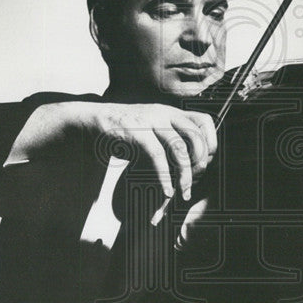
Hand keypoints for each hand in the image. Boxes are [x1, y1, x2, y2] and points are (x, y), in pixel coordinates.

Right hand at [9, 100, 216, 203]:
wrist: (92, 121)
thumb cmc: (123, 130)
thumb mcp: (150, 128)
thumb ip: (168, 137)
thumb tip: (190, 160)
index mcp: (170, 111)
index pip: (204, 120)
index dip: (211, 140)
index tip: (208, 160)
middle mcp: (164, 113)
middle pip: (195, 136)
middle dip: (200, 161)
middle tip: (195, 180)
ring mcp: (150, 121)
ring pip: (179, 148)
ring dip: (184, 174)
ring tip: (183, 191)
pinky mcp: (136, 133)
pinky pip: (158, 156)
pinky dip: (164, 176)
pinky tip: (165, 190)